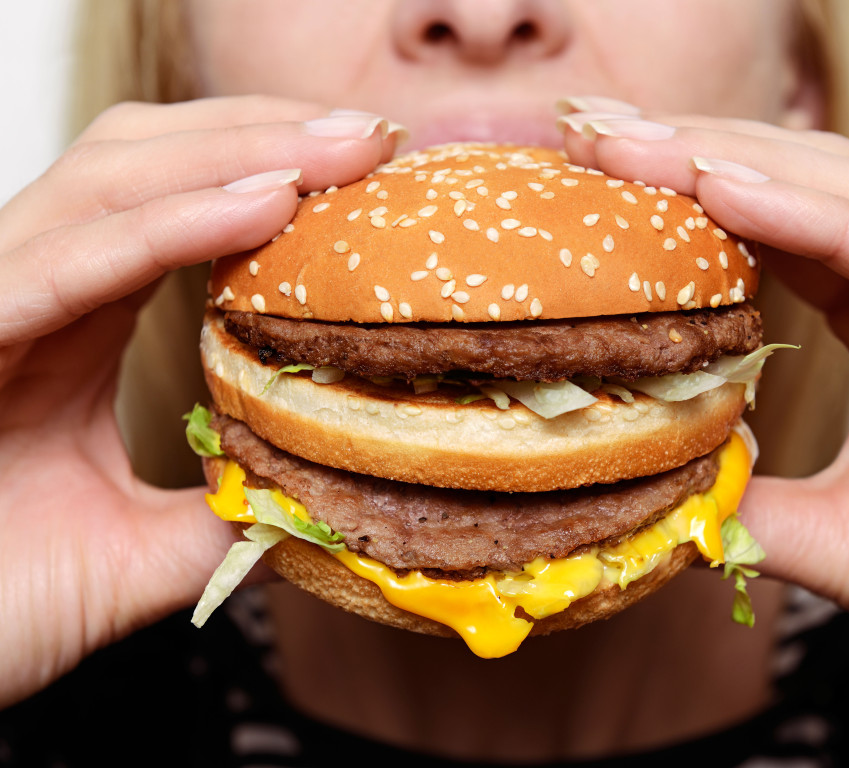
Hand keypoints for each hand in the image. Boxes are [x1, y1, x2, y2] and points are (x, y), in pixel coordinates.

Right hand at [0, 96, 402, 707]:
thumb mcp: (139, 554)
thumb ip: (222, 515)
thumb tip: (316, 500)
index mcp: (73, 322)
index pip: (175, 206)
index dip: (268, 172)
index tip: (370, 175)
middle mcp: (34, 288)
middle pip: (148, 159)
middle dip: (264, 134)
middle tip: (373, 134)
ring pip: (112, 181)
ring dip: (236, 153)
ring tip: (342, 149)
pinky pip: (72, 258)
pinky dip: (171, 224)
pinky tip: (266, 203)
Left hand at [559, 98, 848, 688]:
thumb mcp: (846, 542)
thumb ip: (763, 508)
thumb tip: (674, 493)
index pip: (784, 232)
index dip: (692, 198)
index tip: (599, 182)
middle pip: (802, 187)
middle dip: (694, 153)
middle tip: (589, 135)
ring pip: (845, 195)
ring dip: (730, 161)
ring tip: (628, 146)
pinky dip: (809, 214)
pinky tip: (720, 187)